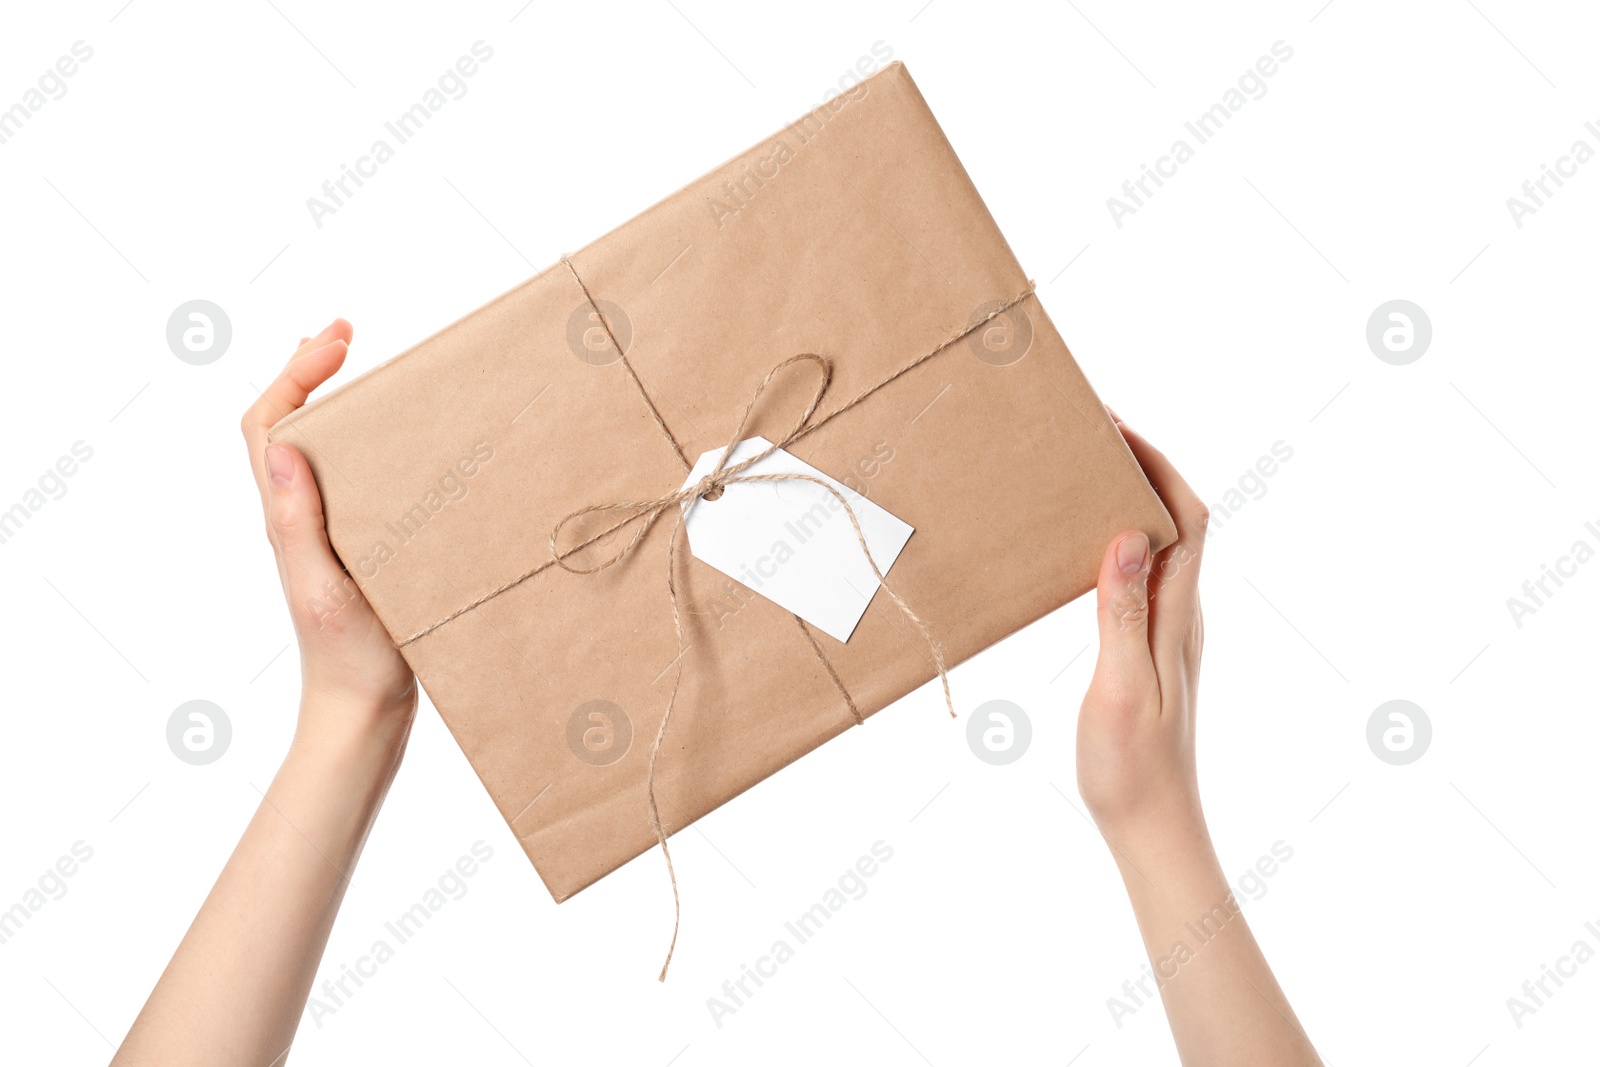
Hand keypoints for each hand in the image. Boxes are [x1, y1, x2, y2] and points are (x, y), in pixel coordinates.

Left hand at [240, 320, 416, 738]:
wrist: (362, 713)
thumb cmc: (351, 660)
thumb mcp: (324, 588)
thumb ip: (299, 522)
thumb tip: (279, 445)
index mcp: (288, 522)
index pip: (267, 427)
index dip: (293, 374)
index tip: (338, 339)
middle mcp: (298, 521)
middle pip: (282, 427)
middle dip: (306, 370)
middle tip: (345, 331)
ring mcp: (323, 537)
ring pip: (311, 451)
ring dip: (327, 401)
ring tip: (358, 368)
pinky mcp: (351, 553)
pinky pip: (345, 482)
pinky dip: (359, 445)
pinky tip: (393, 447)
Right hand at [1076, 413, 1210, 859]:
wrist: (1154, 829)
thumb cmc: (1134, 769)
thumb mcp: (1121, 690)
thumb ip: (1124, 613)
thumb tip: (1129, 533)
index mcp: (1178, 617)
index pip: (1185, 518)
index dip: (1157, 464)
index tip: (1115, 425)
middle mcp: (1180, 615)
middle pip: (1176, 519)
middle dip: (1142, 466)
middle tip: (1090, 433)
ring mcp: (1166, 632)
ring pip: (1157, 545)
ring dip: (1128, 500)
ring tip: (1080, 474)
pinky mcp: (1148, 650)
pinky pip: (1138, 576)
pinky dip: (1114, 542)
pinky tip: (1079, 547)